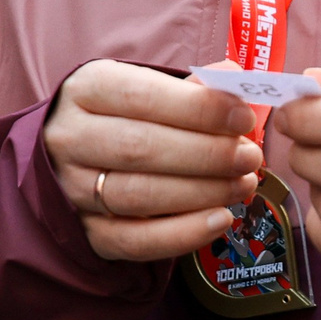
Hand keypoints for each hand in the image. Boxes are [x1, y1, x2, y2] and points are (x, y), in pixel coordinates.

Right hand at [44, 61, 262, 261]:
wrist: (76, 152)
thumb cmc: (127, 113)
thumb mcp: (150, 85)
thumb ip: (192, 87)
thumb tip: (232, 79)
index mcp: (87, 89)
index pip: (142, 96)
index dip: (199, 109)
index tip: (243, 118)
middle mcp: (70, 138)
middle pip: (140, 149)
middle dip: (207, 155)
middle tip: (250, 157)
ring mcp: (71, 189)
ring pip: (138, 196)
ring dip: (202, 193)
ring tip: (243, 184)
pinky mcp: (83, 231)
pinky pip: (132, 241)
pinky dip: (181, 234)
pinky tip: (219, 219)